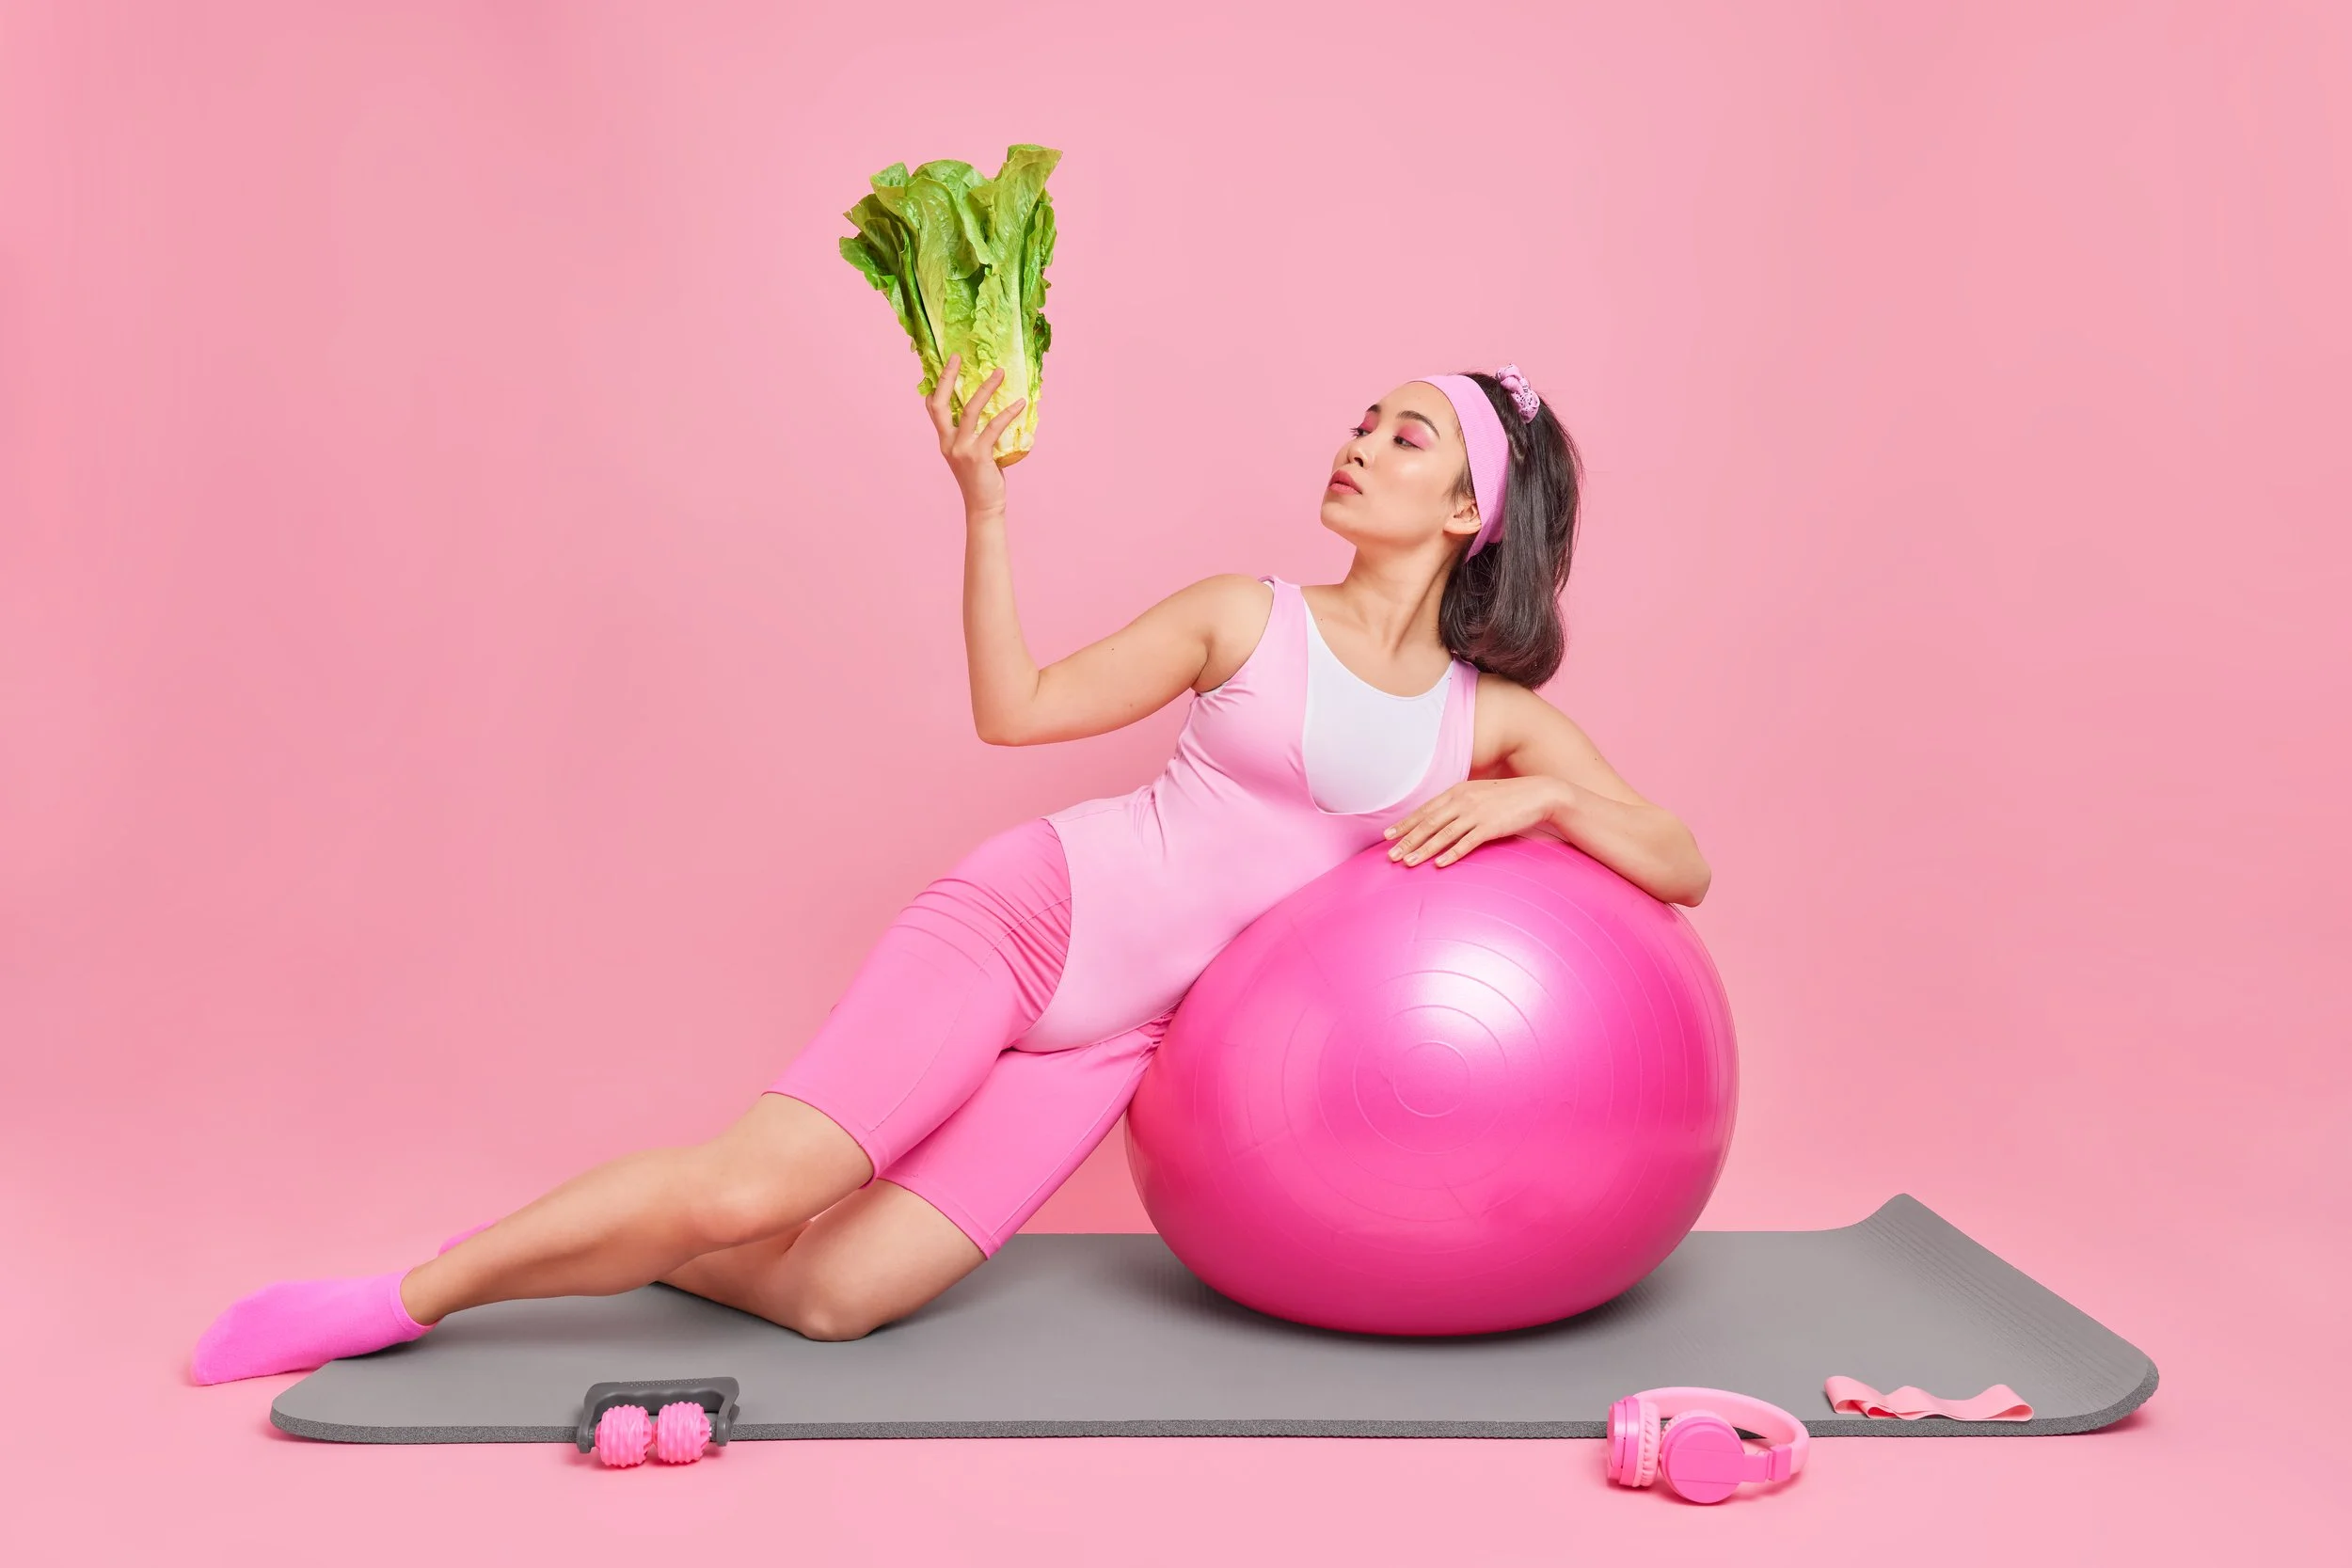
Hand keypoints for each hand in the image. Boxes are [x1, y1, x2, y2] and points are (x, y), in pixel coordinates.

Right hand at [925, 350, 1026, 516]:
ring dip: (985, 388)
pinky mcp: (978, 456)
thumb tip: (992, 411)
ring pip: (969, 410)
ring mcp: (961, 449)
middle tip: (957, 357)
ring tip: (1000, 372)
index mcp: (944, 441)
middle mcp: (948, 442)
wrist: (984, 507)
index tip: (946, 366)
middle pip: (939, 404)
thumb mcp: (972, 453)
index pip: (933, 409)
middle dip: (946, 378)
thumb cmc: (982, 480)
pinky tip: (1019, 403)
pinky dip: (1008, 413)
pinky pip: (993, 427)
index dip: (936, 386)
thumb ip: (974, 434)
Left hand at [1383, 776, 1570, 866]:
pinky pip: (1466, 842)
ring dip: (1423, 850)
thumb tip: (1439, 817)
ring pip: (1443, 834)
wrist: (1538, 794)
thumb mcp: (1478, 794)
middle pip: (1428, 823)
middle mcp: (1462, 800)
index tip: (1387, 836)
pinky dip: (1451, 854)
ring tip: (1407, 863)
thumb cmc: (1507, 797)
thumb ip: (1458, 803)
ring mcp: (1476, 813)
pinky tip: (1438, 864)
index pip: (1425, 810)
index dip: (1405, 824)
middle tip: (1390, 855)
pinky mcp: (1490, 826)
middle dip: (1407, 840)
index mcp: (1457, 791)